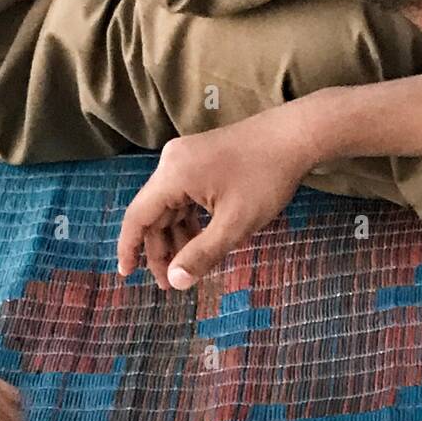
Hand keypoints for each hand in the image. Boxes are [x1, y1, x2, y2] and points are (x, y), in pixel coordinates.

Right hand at [117, 108, 317, 290]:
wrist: (294, 136)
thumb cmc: (266, 179)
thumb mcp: (234, 225)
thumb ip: (201, 255)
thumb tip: (176, 282)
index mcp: (173, 175)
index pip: (137, 216)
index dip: (130, 248)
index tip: (127, 275)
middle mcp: (172, 162)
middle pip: (153, 214)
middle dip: (160, 250)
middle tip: (172, 284)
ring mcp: (185, 158)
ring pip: (169, 207)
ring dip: (176, 238)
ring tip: (188, 267)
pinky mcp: (200, 159)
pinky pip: (183, 196)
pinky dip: (188, 222)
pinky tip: (200, 241)